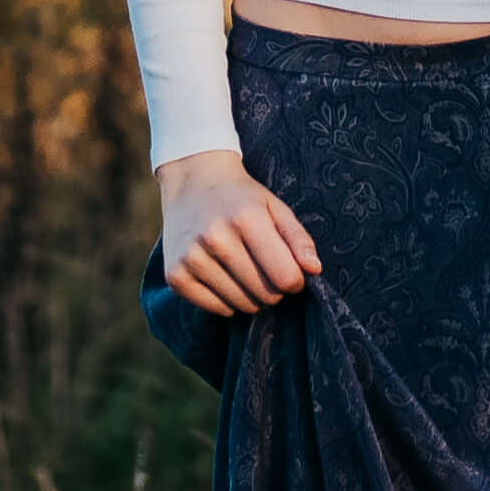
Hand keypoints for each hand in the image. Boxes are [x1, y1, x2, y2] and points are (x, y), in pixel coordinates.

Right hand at [154, 151, 316, 310]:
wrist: (192, 180)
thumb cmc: (241, 197)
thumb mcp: (275, 207)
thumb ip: (299, 238)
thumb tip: (314, 271)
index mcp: (246, 218)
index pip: (285, 277)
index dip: (295, 280)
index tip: (291, 271)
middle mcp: (215, 238)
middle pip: (264, 294)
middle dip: (274, 290)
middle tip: (266, 270)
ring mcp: (191, 258)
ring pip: (241, 306)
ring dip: (251, 297)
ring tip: (245, 272)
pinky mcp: (174, 275)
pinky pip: (215, 309)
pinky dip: (227, 302)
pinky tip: (225, 279)